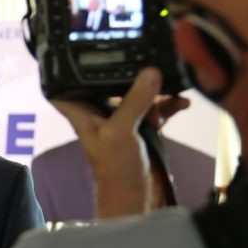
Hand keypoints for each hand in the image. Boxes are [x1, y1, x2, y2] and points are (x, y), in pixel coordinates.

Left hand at [52, 67, 189, 218]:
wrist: (136, 201)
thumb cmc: (116, 171)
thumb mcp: (120, 131)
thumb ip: (134, 101)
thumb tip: (151, 72)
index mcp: (83, 113)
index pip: (64, 86)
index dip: (67, 68)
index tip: (77, 45)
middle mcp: (100, 114)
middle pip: (108, 83)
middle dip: (127, 69)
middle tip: (146, 52)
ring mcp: (123, 122)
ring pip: (136, 94)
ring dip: (154, 88)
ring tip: (173, 80)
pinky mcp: (144, 131)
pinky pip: (156, 109)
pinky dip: (169, 104)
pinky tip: (183, 102)